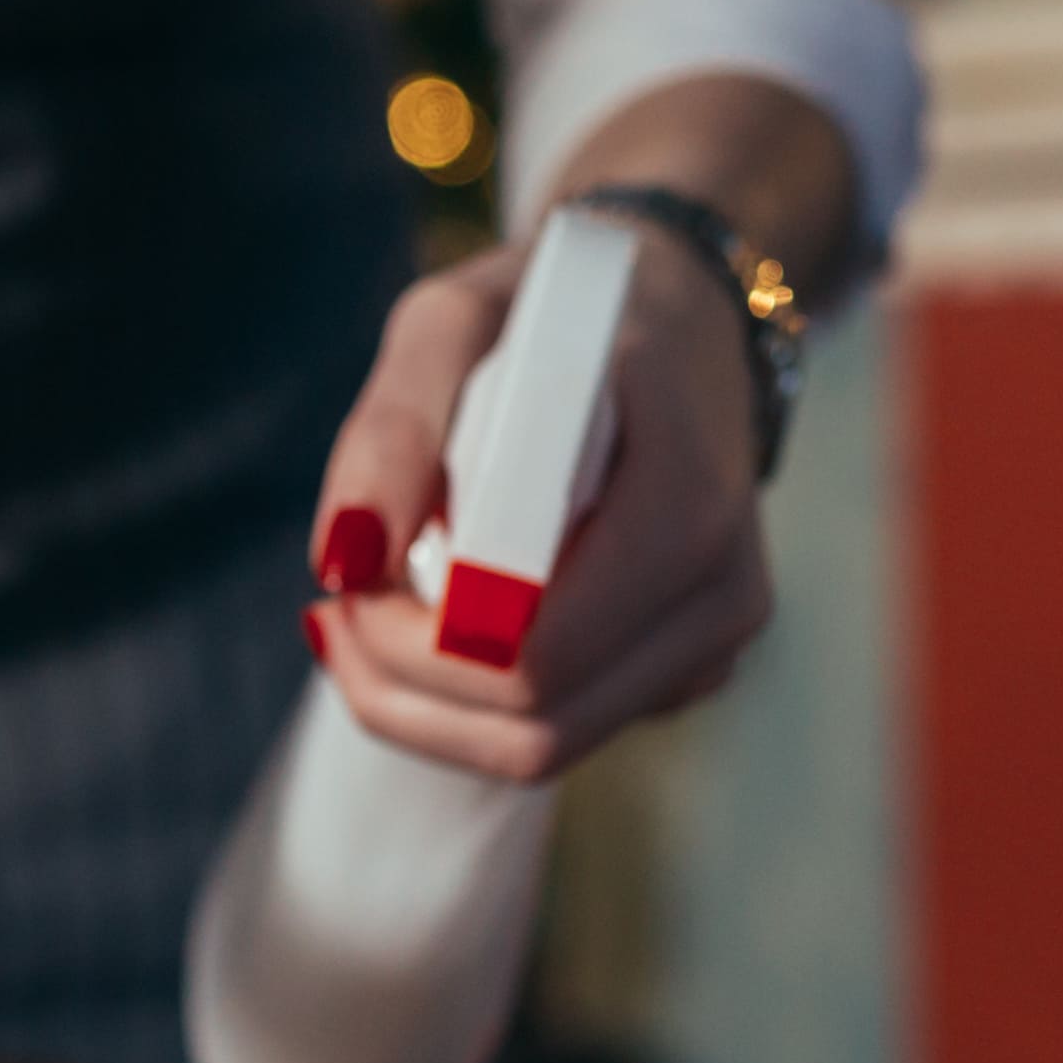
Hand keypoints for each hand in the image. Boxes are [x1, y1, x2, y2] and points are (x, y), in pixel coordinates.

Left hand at [299, 229, 773, 784]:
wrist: (680, 318)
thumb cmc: (564, 312)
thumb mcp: (457, 316)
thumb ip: (394, 425)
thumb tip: (346, 559)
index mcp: (688, 504)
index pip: (533, 653)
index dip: (414, 644)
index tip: (346, 582)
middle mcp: (723, 592)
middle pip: (534, 729)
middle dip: (405, 688)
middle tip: (339, 609)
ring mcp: (714, 643)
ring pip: (543, 750)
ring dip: (429, 707)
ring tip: (369, 619)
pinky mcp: (685, 669)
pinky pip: (564, 730)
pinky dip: (475, 702)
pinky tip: (440, 620)